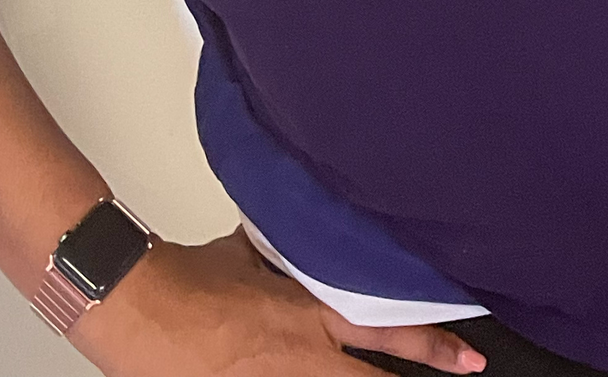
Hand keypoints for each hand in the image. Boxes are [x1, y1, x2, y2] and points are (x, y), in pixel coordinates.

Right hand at [71, 228, 488, 376]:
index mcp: (310, 311)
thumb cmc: (189, 279)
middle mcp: (304, 356)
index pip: (386, 329)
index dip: (431, 346)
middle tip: (462, 371)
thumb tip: (298, 242)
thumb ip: (285, 257)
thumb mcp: (251, 255)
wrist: (139, 306)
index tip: (468, 358)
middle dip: (418, 373)